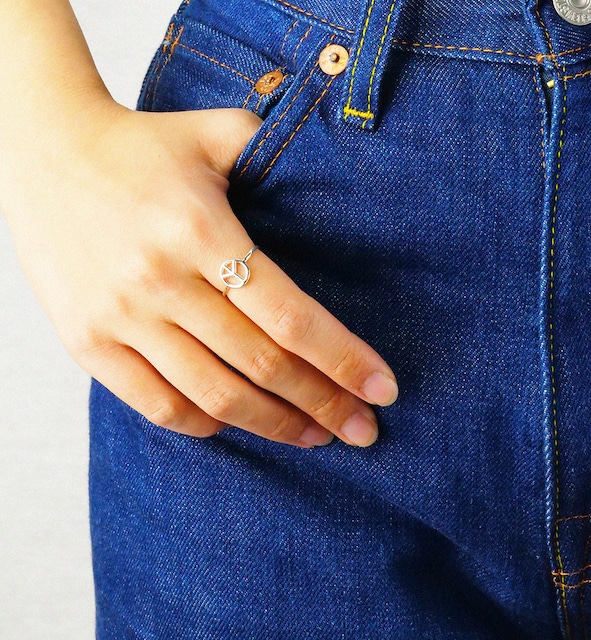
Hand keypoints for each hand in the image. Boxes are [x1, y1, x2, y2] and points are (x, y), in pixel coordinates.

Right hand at [2, 101, 397, 447]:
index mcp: (200, 230)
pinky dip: (206, 425)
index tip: (383, 390)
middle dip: (325, 404)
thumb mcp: (211, 133)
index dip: (343, 359)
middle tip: (365, 430)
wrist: (40, 154)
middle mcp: (159, 281)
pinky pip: (157, 405)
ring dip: (274, 425)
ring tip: (316, 437)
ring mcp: (120, 319)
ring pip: (214, 396)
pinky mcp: (88, 344)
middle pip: (262, 365)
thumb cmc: (140, 147)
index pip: (289, 314)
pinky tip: (242, 424)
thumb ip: (272, 150)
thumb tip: (335, 174)